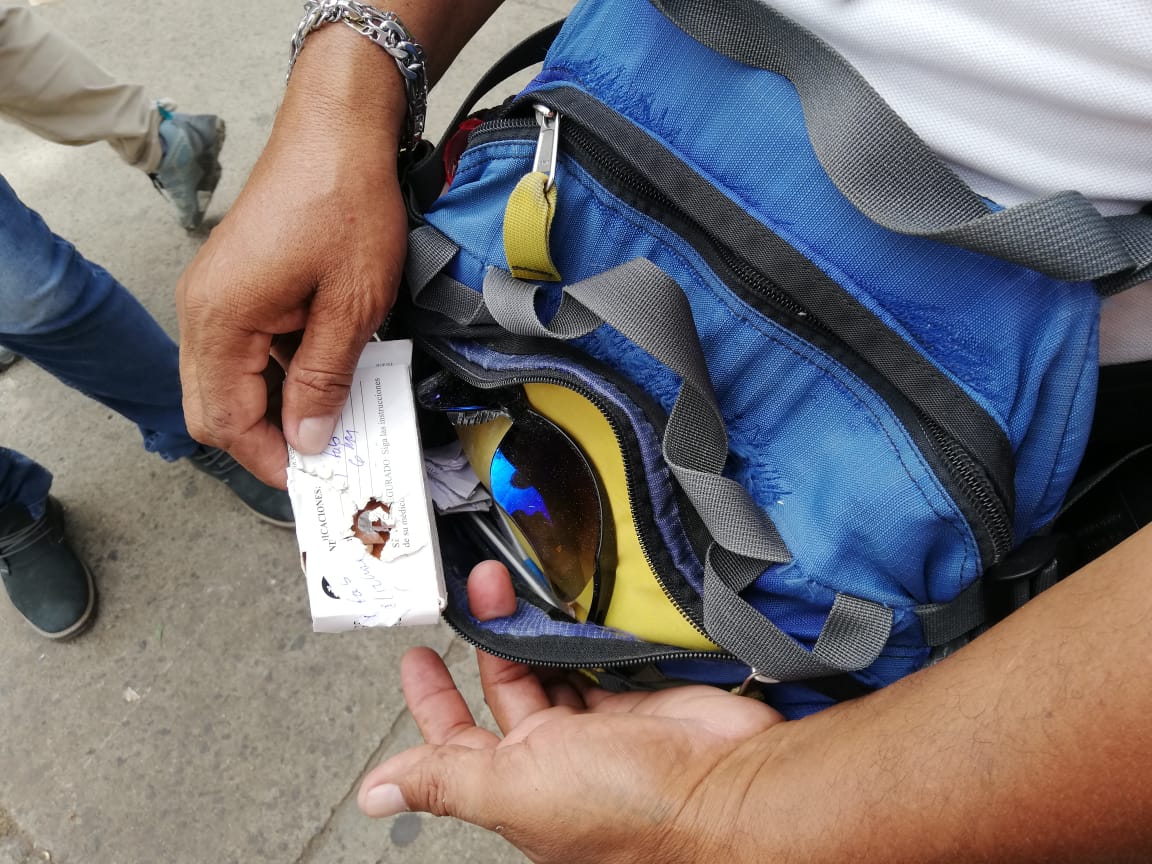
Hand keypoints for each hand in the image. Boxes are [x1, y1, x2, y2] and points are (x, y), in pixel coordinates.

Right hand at [176, 28, 408, 485]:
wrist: (338, 127)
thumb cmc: (346, 202)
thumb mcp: (351, 304)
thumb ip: (323, 379)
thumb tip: (306, 440)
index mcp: (220, 320)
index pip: (223, 421)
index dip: (268, 459)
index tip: (315, 478)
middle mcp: (203, 312)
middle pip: (215, 407)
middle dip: (266, 440)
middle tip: (324, 457)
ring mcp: (216, 297)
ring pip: (230, 381)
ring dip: (277, 407)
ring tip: (335, 421)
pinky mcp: (237, 286)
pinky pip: (246, 350)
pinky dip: (281, 373)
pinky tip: (327, 376)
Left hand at [357, 561, 786, 863]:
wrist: (730, 789)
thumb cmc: (629, 808)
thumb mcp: (516, 789)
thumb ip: (446, 781)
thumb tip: (375, 794)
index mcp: (517, 789)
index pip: (455, 745)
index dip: (431, 702)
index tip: (416, 656)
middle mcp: (556, 762)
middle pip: (505, 693)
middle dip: (484, 641)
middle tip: (475, 591)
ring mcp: (600, 730)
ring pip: (549, 670)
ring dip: (527, 631)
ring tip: (509, 585)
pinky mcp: (639, 700)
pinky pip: (596, 661)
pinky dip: (577, 636)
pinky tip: (563, 608)